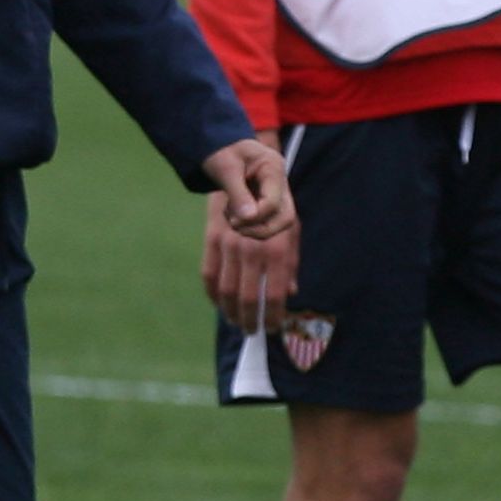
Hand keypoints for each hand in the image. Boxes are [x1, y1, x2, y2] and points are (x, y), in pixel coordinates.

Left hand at [200, 138, 292, 241]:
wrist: (220, 146)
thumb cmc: (222, 153)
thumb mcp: (225, 170)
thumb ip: (237, 193)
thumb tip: (249, 218)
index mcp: (273, 166)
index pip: (273, 202)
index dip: (254, 216)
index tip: (232, 220)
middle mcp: (281, 181)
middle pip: (286, 218)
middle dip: (260, 229)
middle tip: (233, 224)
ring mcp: (279, 192)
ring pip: (279, 224)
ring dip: (254, 229)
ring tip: (230, 218)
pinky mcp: (271, 201)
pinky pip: (268, 222)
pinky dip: (250, 226)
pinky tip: (232, 215)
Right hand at [201, 190, 300, 331]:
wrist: (246, 169)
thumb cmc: (277, 203)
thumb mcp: (292, 229)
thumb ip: (291, 262)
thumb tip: (291, 292)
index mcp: (276, 247)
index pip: (274, 293)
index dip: (273, 316)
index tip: (272, 328)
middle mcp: (251, 248)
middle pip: (247, 298)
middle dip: (250, 320)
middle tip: (252, 332)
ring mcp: (228, 244)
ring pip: (226, 290)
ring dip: (230, 312)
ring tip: (236, 322)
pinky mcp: (212, 239)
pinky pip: (209, 274)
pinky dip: (213, 294)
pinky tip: (219, 304)